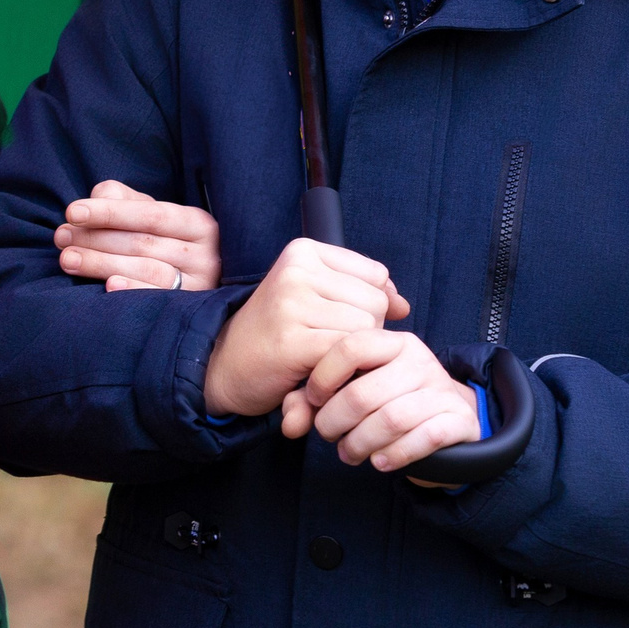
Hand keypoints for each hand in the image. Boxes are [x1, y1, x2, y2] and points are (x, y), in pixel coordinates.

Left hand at [55, 181, 221, 291]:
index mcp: (196, 223)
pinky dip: (132, 290)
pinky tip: (107, 285)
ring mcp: (198, 286)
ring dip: (102, 263)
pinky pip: (157, 299)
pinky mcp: (187, 311)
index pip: (150, 214)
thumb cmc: (162, 241)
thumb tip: (97, 199)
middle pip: (143, 243)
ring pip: (147, 270)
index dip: (110, 212)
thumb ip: (122, 199)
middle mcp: (204, 254)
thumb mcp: (149, 214)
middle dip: (96, 239)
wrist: (193, 283)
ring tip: (68, 258)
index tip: (73, 212)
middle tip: (61, 237)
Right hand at [203, 239, 410, 419]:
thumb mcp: (316, 298)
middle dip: (364, 333)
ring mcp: (292, 303)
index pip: (376, 275)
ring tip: (323, 360)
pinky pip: (347, 352)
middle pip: (375, 302)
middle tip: (327, 346)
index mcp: (304, 251)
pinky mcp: (292, 340)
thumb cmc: (277, 332)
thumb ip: (362, 292)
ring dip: (353, 355)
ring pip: (366, 328)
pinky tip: (321, 376)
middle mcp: (296, 270)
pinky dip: (342, 371)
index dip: (371, 307)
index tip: (340, 323)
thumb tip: (404, 304)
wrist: (224, 366)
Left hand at [294, 330, 481, 472]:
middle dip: (335, 422)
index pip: (351, 345)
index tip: (313, 400)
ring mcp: (441, 388)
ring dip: (360, 444)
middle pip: (363, 392)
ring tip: (349, 453)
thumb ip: (313, 402)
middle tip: (328, 437)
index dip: (324, 376)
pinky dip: (394, 455)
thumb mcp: (351, 391)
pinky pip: (422, 439)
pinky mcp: (458, 418)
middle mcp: (418, 359)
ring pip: (390, 419)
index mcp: (391, 341)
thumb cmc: (386, 402)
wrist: (446, 420)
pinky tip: (380, 462)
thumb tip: (291, 425)